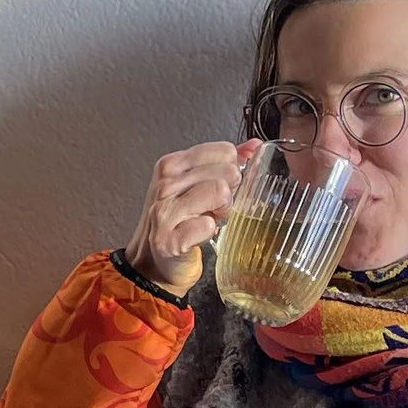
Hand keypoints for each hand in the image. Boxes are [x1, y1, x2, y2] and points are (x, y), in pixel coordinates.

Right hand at [125, 139, 258, 293]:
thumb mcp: (197, 184)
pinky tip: (197, 235)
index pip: (225, 151)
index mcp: (173, 164)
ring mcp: (165, 211)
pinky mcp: (170, 239)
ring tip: (207, 219)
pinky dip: (209, 233)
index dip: (230, 171)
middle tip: (213, 207)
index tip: (217, 187)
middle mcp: (166, 184)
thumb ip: (225, 163)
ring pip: (220, 193)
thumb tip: (253, 146)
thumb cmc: (178, 222)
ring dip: (222, 212)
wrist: (153, 261)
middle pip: (228, 171)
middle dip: (229, 192)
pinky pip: (208, 226)